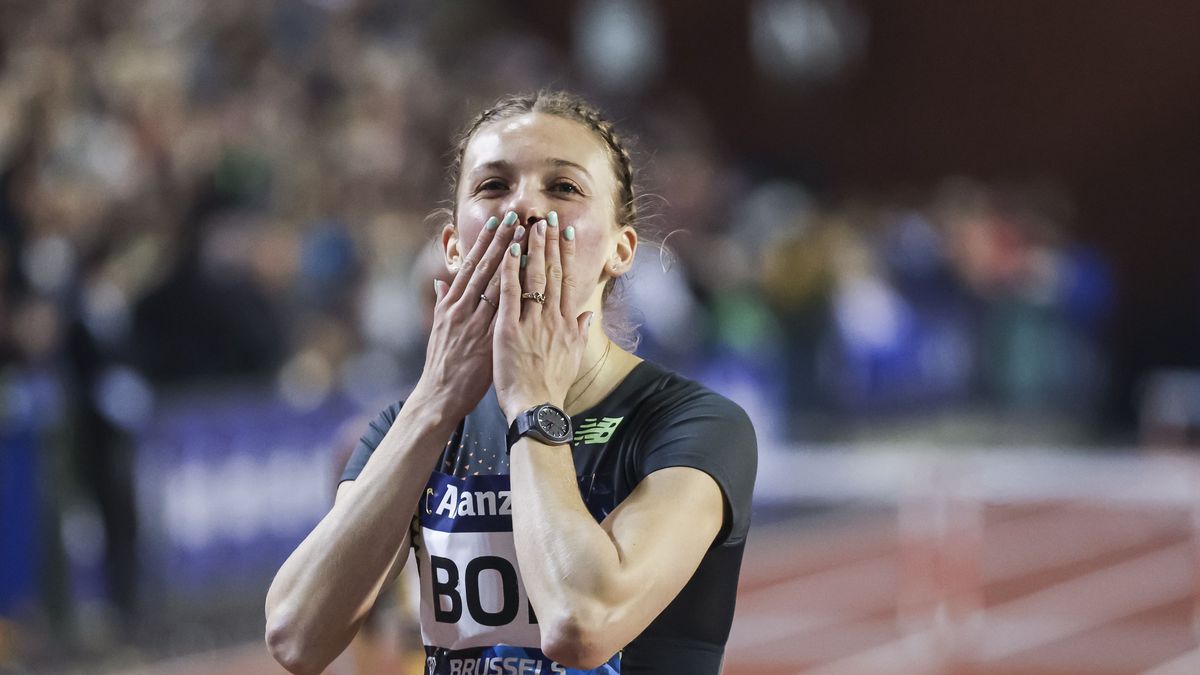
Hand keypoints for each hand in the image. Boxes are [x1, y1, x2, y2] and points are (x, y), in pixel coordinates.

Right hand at [413, 212, 521, 420]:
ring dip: (513, 258)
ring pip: (496, 283)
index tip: (499, 221)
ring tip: (527, 236)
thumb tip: (440, 282)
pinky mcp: (485, 339)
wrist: (440, 394)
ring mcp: (474, 322)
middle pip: (485, 267)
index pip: (471, 265)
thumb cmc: (443, 363)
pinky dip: (516, 291)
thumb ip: (443, 302)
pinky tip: (528, 275)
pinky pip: (504, 310)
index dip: (486, 241)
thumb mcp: (440, 328)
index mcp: (451, 303)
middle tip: (517, 216)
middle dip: (502, 240)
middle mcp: (461, 308)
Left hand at [493, 215, 591, 421]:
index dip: (566, 253)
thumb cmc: (551, 385)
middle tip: (549, 217)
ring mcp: (531, 321)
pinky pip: (509, 293)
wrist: (536, 407)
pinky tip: (508, 250)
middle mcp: (551, 317)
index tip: (566, 232)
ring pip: (533, 277)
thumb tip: (588, 316)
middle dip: (551, 242)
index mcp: (565, 322)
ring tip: (532, 224)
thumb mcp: (572, 357)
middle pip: (553, 271)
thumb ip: (580, 332)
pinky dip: (509, 270)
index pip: (567, 279)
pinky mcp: (509, 328)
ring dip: (533, 248)